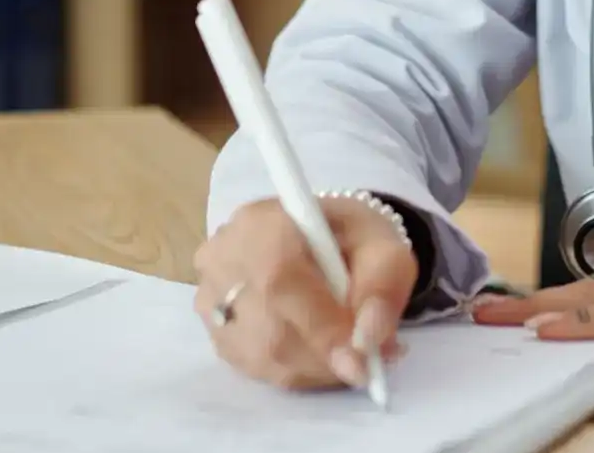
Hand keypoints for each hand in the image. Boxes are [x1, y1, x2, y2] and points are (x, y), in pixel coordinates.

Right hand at [192, 195, 417, 390]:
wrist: (315, 239)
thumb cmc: (349, 238)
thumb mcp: (382, 245)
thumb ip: (383, 285)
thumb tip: (369, 337)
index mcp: (262, 223)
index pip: (282, 282)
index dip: (321, 330)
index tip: (360, 364)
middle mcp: (223, 259)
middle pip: (272, 330)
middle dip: (326, 356)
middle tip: (367, 361)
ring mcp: (210, 298)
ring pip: (264, 357)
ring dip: (314, 367)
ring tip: (347, 351)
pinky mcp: (214, 331)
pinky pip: (257, 368)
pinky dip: (297, 370)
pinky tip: (317, 351)